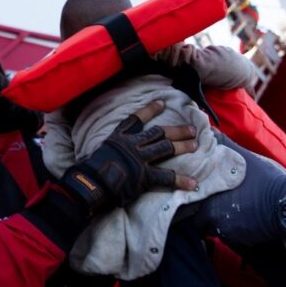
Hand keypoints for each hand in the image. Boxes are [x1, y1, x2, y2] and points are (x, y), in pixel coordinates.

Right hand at [60, 100, 197, 213]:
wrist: (90, 183)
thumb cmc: (90, 171)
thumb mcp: (101, 152)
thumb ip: (113, 150)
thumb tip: (117, 155)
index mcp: (119, 138)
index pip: (136, 119)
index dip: (150, 110)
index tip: (162, 103)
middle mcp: (132, 145)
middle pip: (158, 133)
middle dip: (177, 130)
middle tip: (191, 129)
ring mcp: (140, 159)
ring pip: (166, 148)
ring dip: (183, 146)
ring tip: (195, 144)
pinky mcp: (145, 175)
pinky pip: (167, 177)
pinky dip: (181, 180)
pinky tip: (193, 183)